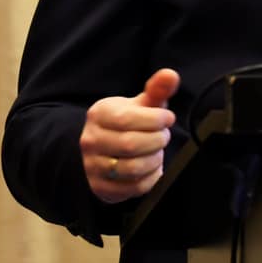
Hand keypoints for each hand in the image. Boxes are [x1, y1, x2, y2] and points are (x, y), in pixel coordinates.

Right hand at [79, 67, 178, 202]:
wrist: (108, 148)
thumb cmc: (131, 121)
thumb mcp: (143, 103)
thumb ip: (158, 88)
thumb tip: (171, 74)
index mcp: (99, 114)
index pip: (127, 119)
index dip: (155, 120)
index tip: (168, 118)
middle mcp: (90, 140)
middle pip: (131, 144)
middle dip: (157, 140)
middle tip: (163, 136)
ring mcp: (92, 166)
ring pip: (132, 168)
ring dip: (155, 159)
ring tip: (157, 151)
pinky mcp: (100, 187)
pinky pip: (133, 188)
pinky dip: (151, 178)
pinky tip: (152, 167)